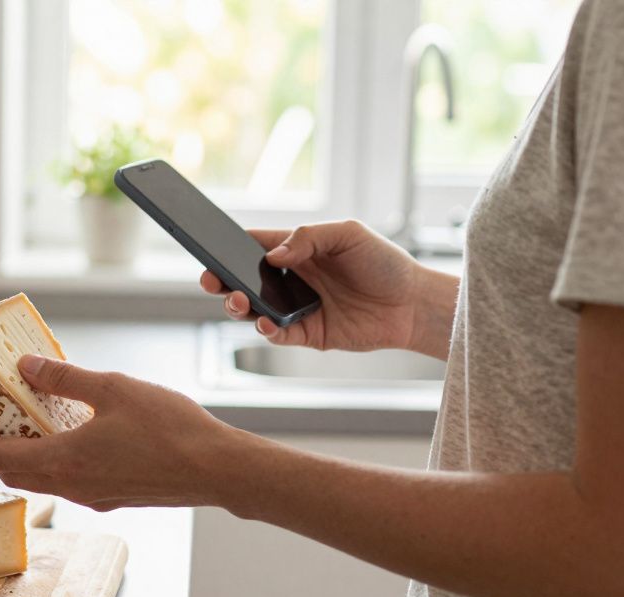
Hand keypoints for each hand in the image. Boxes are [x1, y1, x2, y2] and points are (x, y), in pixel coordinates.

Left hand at [0, 355, 262, 510]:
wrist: (217, 470)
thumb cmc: (169, 428)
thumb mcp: (112, 388)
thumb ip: (65, 377)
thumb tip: (24, 367)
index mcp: (63, 460)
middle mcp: (72, 485)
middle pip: (15, 472)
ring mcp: (93, 495)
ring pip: (42, 479)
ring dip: (20, 457)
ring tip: (13, 430)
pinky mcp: (114, 496)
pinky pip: (68, 480)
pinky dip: (51, 461)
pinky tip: (63, 439)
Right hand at [199, 220, 428, 352]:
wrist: (413, 304)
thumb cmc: (384, 263)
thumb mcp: (348, 234)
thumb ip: (308, 238)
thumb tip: (272, 256)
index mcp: (296, 251)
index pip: (253, 246)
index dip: (229, 246)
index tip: (210, 247)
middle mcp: (291, 279)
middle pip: (243, 280)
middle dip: (222, 281)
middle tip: (211, 280)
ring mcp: (296, 308)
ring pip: (253, 309)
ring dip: (239, 306)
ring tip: (240, 301)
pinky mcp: (306, 334)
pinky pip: (276, 334)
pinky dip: (265, 330)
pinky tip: (265, 322)